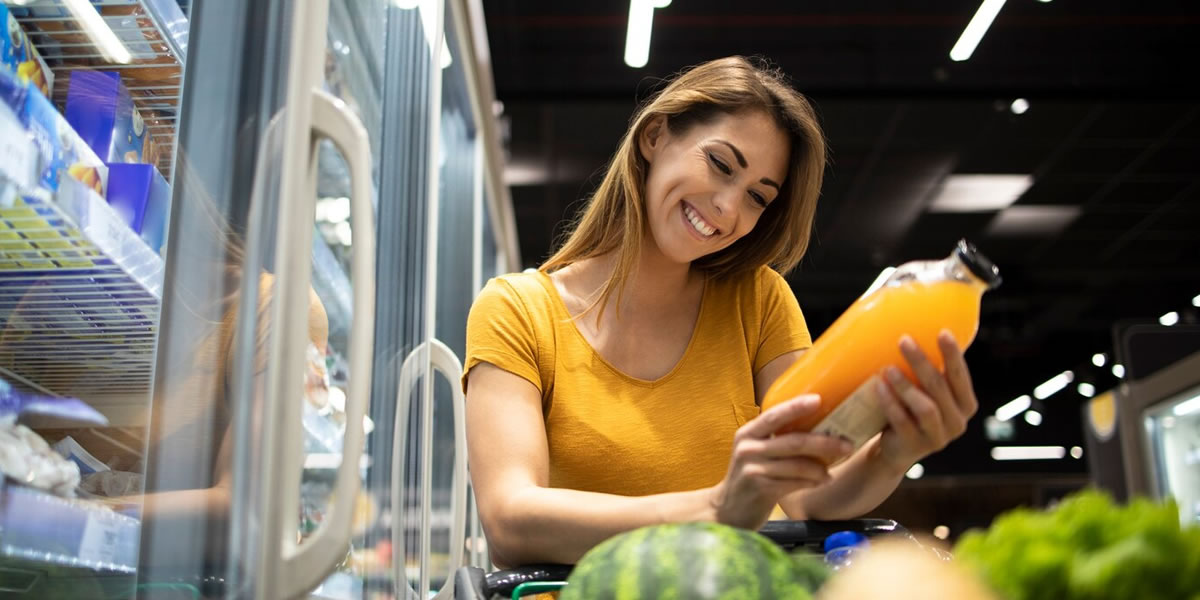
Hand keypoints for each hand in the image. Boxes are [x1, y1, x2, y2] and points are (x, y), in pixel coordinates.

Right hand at [710, 395, 854, 529]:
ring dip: (821, 468)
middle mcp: (748, 448)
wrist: (728, 509)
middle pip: (794, 441)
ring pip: (798, 465)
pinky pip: (795, 483)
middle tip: (847, 444)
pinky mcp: (761, 489)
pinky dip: (813, 482)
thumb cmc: (750, 477)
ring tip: (832, 470)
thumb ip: (776, 440)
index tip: (819, 399)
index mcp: (748, 433)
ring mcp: (753, 469)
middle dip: (825, 442)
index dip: (796, 407)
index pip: (774, 415)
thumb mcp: (756, 452)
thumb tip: (819, 428)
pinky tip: (822, 481)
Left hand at [874, 331, 978, 472]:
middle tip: (904, 341)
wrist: (895, 448)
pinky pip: (903, 422)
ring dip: (906, 386)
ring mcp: (938, 438)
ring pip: (926, 407)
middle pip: (941, 388)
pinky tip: (878, 387)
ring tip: (888, 368)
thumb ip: (928, 370)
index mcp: (965, 404)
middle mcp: (957, 422)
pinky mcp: (916, 447)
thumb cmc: (911, 410)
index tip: (943, 332)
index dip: (953, 355)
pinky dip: (890, 404)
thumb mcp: (925, 391)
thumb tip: (915, 324)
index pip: (961, 376)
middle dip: (922, 363)